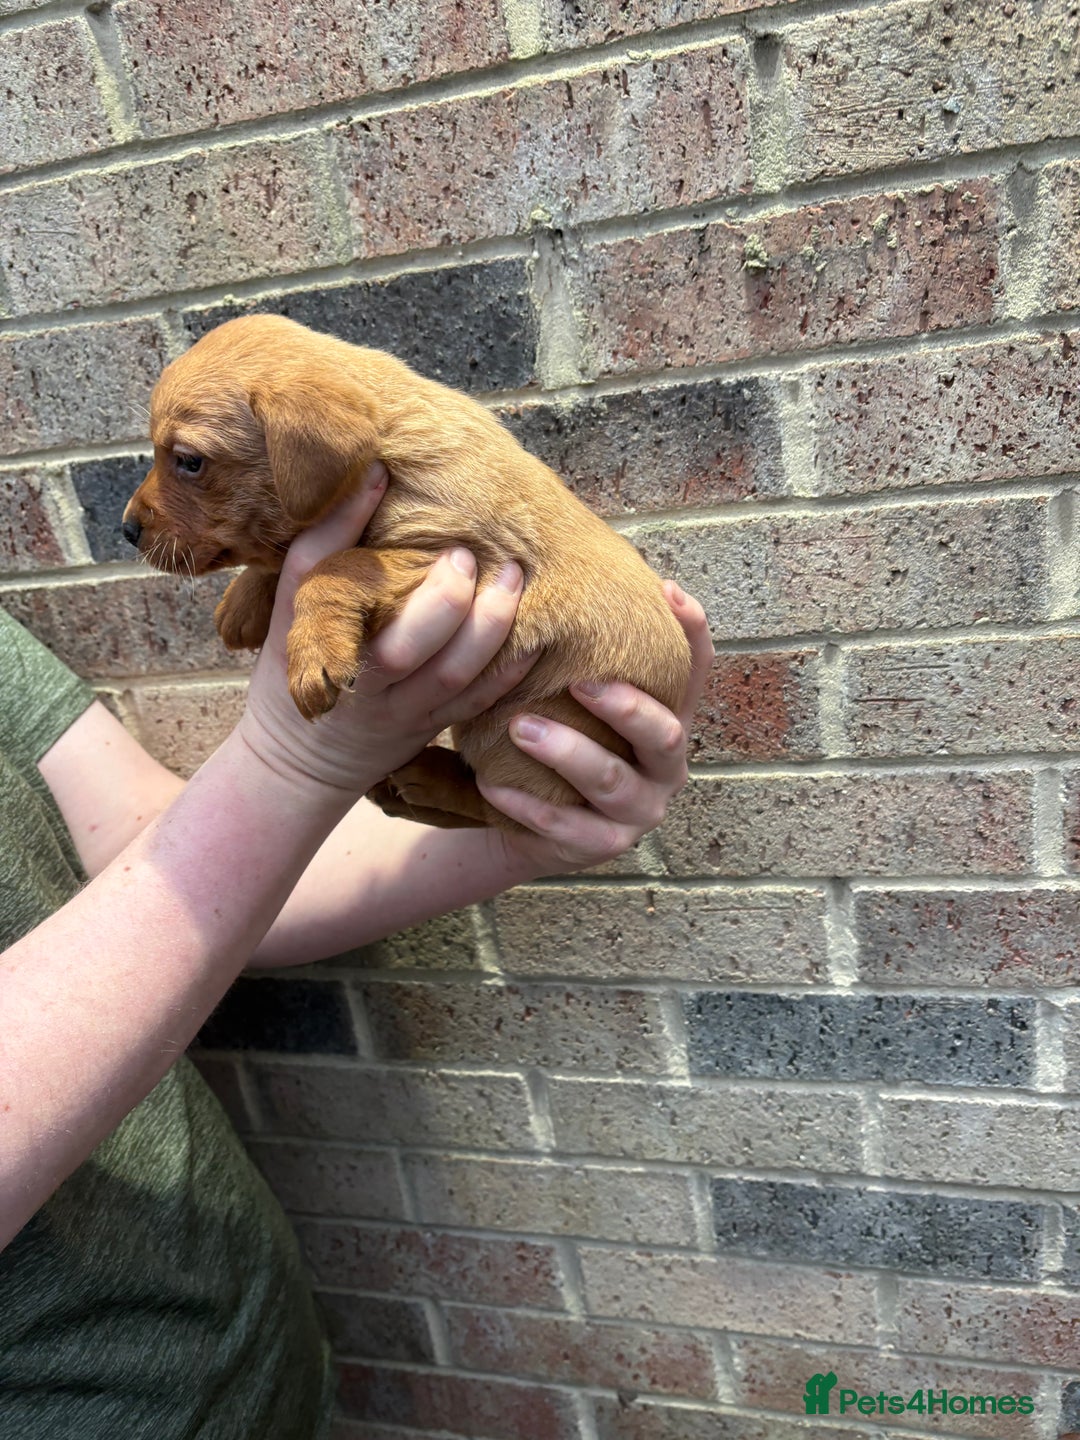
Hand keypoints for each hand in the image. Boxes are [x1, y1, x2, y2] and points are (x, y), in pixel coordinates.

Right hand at [239, 464, 532, 795]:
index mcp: (324, 644)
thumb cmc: (293, 671)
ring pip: (455, 676)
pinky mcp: (432, 730)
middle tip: (467, 555)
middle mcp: (367, 685)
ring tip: (513, 576)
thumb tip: (372, 472)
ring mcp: (405, 713)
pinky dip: (508, 670)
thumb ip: (324, 544)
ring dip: (492, 625)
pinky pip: (477, 703)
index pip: (342, 593)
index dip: (368, 549)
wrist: (300, 762)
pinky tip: (533, 633)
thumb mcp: (291, 611)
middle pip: (410, 646)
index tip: (400, 499)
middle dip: (448, 598)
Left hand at [478, 582, 713, 872]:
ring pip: (611, 780)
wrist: (522, 821)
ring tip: (519, 727)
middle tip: (580, 681)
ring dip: (566, 751)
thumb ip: (581, 653)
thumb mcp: (570, 697)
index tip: (668, 591)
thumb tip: (551, 570)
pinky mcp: (600, 847)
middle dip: (625, 706)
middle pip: (665, 734)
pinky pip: (566, 826)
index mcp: (667, 722)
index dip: (693, 634)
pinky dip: (528, 805)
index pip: (696, 672)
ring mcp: (637, 812)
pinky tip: (493, 785)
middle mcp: (664, 768)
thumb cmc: (552, 739)